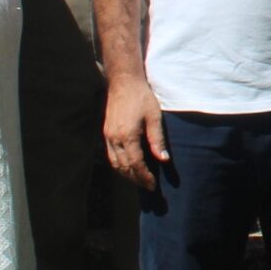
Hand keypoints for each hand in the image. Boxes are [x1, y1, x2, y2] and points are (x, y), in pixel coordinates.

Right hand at [103, 75, 168, 189]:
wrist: (124, 83)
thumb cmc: (142, 98)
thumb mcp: (154, 117)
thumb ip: (157, 139)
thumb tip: (164, 159)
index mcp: (127, 136)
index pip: (135, 164)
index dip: (144, 176)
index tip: (153, 185)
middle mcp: (115, 139)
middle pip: (123, 167)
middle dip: (136, 179)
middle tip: (148, 186)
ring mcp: (109, 136)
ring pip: (115, 163)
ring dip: (126, 174)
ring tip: (139, 180)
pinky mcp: (107, 133)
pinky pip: (111, 155)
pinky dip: (119, 165)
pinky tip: (128, 166)